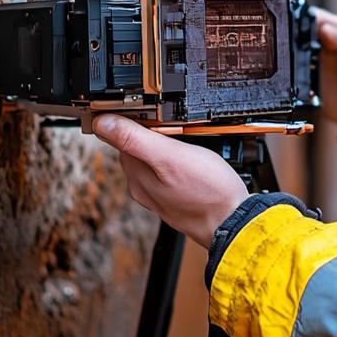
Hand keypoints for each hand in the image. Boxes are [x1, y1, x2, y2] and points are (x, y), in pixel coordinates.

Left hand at [93, 115, 248, 244]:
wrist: (234, 223)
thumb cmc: (208, 192)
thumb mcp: (171, 156)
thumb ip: (134, 139)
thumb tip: (102, 123)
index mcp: (137, 176)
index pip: (122, 138)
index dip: (136, 120)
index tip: (154, 113)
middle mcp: (144, 187)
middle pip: (138, 149)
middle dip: (153, 134)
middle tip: (177, 128)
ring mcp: (160, 195)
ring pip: (155, 160)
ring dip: (168, 148)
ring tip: (189, 144)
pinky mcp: (177, 198)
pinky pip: (170, 172)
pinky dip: (178, 162)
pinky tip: (193, 162)